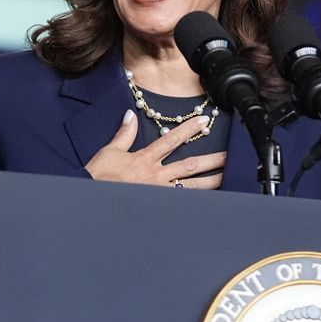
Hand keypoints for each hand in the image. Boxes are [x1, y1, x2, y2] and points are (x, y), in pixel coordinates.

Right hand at [85, 110, 225, 188]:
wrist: (91, 198)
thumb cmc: (99, 176)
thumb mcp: (110, 151)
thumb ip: (124, 134)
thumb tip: (130, 115)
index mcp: (145, 159)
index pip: (172, 140)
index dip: (189, 129)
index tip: (203, 121)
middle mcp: (156, 175)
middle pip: (189, 165)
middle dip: (211, 160)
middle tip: (229, 155)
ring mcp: (158, 192)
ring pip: (190, 186)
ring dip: (210, 182)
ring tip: (227, 177)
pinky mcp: (157, 206)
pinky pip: (180, 202)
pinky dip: (195, 202)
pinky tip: (209, 201)